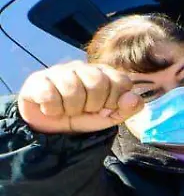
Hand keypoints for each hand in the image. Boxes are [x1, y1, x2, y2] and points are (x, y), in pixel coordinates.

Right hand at [17, 62, 142, 134]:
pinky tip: (51, 109)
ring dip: (71, 109)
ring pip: (72, 88)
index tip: (104, 109)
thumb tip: (134, 98)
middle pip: (97, 82)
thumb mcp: (110, 117)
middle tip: (84, 110)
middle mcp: (83, 68)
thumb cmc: (83, 117)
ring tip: (67, 110)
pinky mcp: (38, 80)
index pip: (121, 81)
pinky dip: (52, 109)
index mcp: (105, 74)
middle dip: (93, 104)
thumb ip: (128, 108)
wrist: (49, 127)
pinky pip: (49, 95)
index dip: (114, 100)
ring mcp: (59, 71)